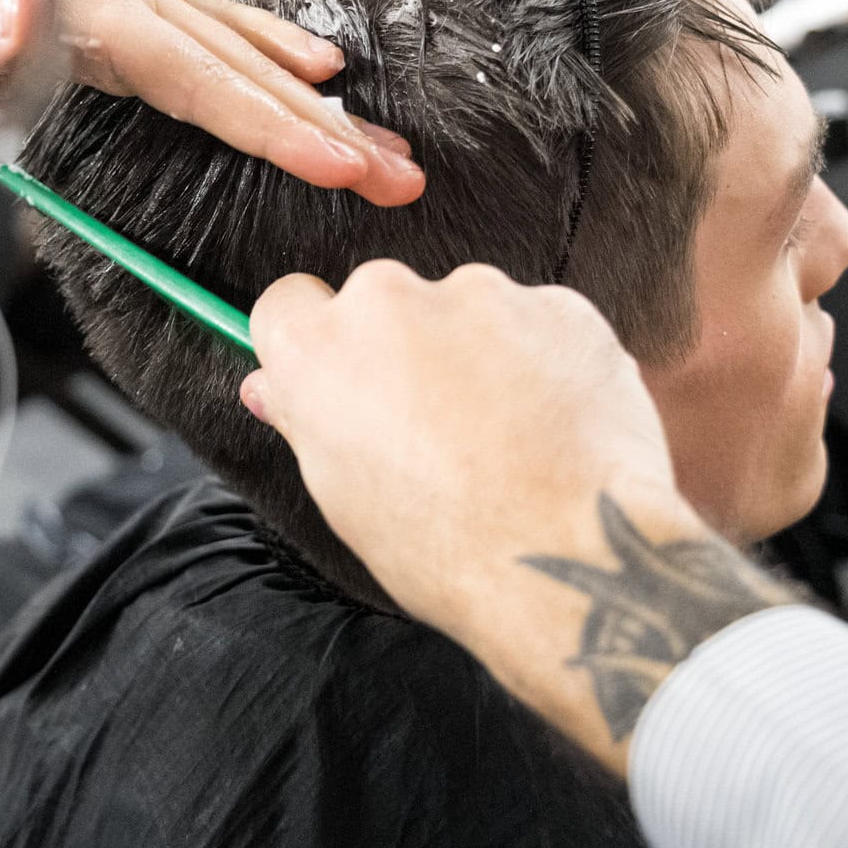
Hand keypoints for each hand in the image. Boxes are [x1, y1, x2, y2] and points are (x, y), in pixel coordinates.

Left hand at [0, 0, 423, 207]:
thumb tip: (25, 9)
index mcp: (86, 14)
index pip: (198, 77)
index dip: (272, 123)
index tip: (336, 164)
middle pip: (240, 69)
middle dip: (326, 127)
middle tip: (399, 177)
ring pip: (242, 51)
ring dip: (317, 103)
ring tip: (384, 147)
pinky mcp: (122, 12)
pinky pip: (219, 31)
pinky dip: (274, 51)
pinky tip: (316, 70)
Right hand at [241, 262, 792, 774]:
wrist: (572, 553)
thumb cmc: (449, 549)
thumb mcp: (346, 498)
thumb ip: (309, 421)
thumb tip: (275, 386)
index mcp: (317, 350)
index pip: (289, 306)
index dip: (315, 346)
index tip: (341, 380)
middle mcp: (388, 300)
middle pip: (381, 304)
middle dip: (402, 350)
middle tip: (435, 429)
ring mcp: (479, 294)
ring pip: (466, 311)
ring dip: (477, 353)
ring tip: (508, 438)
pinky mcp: (556, 304)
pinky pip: (537, 323)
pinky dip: (543, 361)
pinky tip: (555, 427)